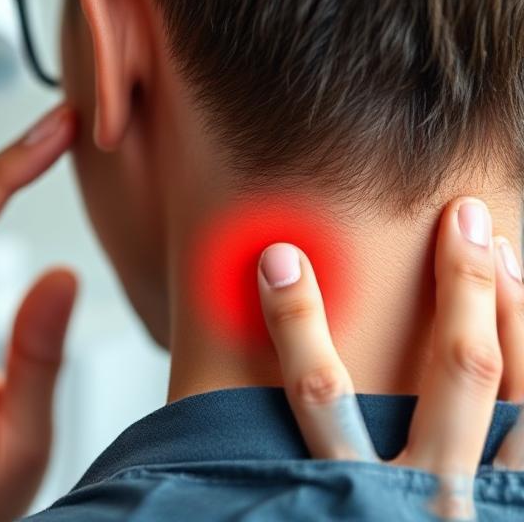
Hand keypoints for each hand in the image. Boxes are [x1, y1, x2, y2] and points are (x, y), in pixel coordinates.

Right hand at [258, 197, 523, 519]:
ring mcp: (485, 507)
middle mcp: (429, 496)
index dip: (299, 319)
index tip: (279, 259)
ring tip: (511, 253)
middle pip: (454, 374)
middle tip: (460, 219)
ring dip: (523, 321)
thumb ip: (268, 493)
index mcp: (352, 503)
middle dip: (459, 287)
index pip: (319, 394)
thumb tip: (218, 458)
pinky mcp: (519, 513)